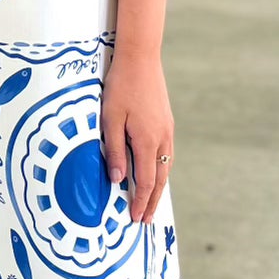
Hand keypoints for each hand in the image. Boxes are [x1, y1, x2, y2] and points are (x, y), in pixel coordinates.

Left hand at [100, 48, 172, 222]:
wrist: (141, 58)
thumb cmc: (121, 86)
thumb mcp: (110, 119)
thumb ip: (114, 151)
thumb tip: (118, 180)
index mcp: (147, 140)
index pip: (146, 181)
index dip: (141, 201)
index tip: (136, 218)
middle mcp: (162, 138)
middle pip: (160, 179)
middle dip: (153, 201)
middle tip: (146, 220)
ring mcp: (167, 130)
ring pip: (166, 167)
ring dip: (159, 188)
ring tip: (151, 203)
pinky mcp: (166, 122)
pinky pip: (166, 154)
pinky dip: (161, 170)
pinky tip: (155, 173)